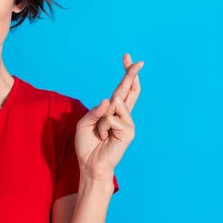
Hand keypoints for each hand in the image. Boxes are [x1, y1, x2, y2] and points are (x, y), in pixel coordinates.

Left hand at [75, 53, 143, 182]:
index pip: (122, 89)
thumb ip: (95, 111)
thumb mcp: (84, 123)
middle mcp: (123, 115)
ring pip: (115, 105)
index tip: (127, 58)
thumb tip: (110, 100)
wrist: (90, 164)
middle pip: (130, 90)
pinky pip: (111, 119)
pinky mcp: (128, 132)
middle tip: (137, 61)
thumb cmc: (87, 144)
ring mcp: (127, 123)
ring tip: (100, 132)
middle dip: (131, 74)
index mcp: (113, 110)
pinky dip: (103, 127)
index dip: (126, 74)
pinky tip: (104, 137)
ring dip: (102, 118)